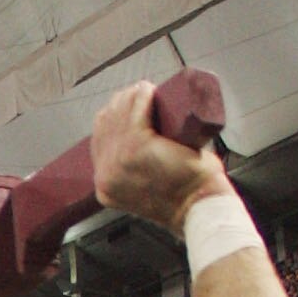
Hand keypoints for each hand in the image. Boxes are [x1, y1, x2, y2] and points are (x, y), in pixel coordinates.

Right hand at [90, 78, 230, 234]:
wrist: (198, 205)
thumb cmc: (184, 196)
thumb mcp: (145, 187)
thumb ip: (134, 171)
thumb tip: (142, 144)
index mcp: (105, 185)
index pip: (99, 138)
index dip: (115, 118)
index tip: (134, 107)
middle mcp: (105, 174)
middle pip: (105, 121)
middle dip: (123, 103)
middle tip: (145, 96)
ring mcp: (117, 161)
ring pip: (118, 111)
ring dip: (133, 96)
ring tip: (149, 92)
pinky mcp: (135, 147)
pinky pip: (135, 108)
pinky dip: (143, 95)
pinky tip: (151, 91)